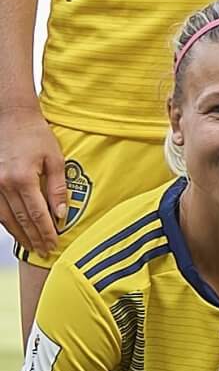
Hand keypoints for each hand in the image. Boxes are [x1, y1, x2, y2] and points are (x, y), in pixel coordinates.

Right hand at [0, 103, 68, 254]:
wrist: (12, 118)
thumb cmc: (36, 135)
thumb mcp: (55, 158)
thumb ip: (58, 187)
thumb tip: (61, 214)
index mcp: (23, 178)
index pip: (37, 214)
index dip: (46, 232)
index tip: (54, 244)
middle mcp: (4, 184)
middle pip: (21, 220)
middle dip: (34, 237)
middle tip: (45, 251)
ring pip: (5, 218)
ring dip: (19, 234)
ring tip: (32, 245)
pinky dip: (6, 222)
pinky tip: (16, 230)